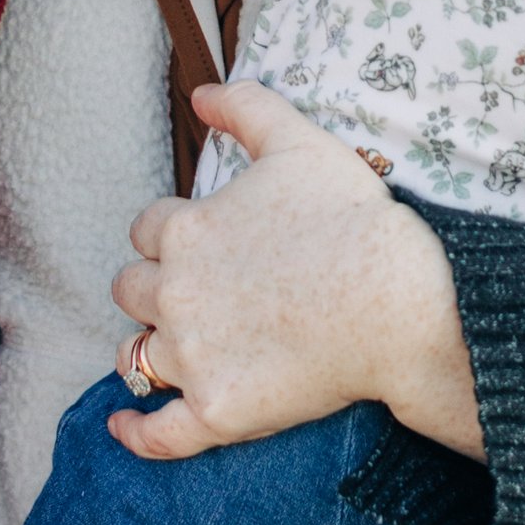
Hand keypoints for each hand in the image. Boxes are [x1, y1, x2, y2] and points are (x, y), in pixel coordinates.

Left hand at [110, 80, 482, 461]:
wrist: (400, 303)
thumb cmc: (355, 220)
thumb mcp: (301, 142)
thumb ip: (245, 108)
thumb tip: (200, 92)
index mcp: (185, 230)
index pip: (147, 229)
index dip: (172, 234)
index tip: (205, 242)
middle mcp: (174, 293)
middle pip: (131, 289)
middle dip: (154, 287)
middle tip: (193, 294)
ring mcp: (193, 357)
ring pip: (134, 354)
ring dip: (145, 347)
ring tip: (169, 350)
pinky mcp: (217, 411)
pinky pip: (156, 432)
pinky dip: (134, 432)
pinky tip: (124, 427)